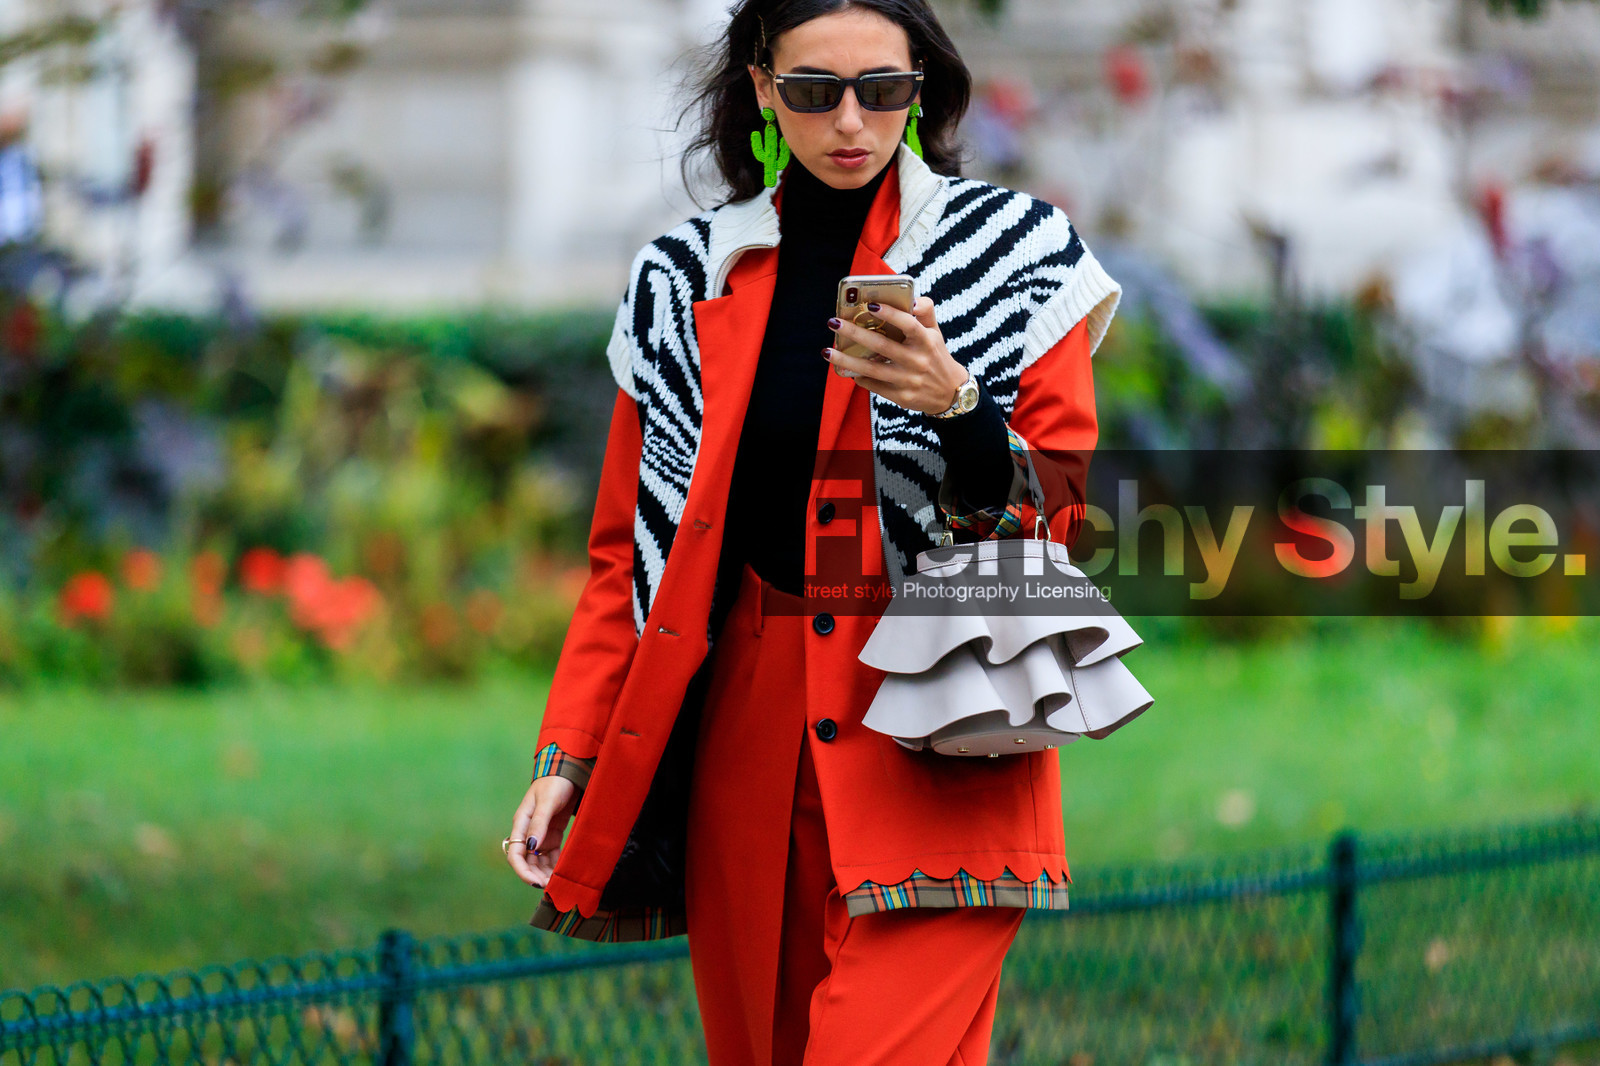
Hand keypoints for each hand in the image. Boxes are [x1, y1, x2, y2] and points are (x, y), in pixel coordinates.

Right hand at [506, 775, 577, 887]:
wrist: (568, 773)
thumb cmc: (554, 783)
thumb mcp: (546, 802)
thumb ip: (539, 824)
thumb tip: (531, 847)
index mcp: (521, 823)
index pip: (515, 854)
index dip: (522, 871)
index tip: (535, 882)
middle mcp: (528, 832)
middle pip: (527, 861)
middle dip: (536, 875)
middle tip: (550, 886)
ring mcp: (540, 835)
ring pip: (538, 861)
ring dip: (545, 873)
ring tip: (556, 883)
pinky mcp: (552, 835)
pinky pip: (551, 855)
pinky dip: (554, 865)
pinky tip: (562, 872)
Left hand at [825, 297, 968, 415]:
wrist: (950, 392)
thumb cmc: (936, 355)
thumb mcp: (935, 332)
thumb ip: (925, 311)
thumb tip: (910, 298)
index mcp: (926, 340)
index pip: (908, 323)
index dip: (890, 314)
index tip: (869, 305)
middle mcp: (918, 360)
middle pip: (883, 346)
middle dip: (855, 333)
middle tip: (834, 322)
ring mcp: (909, 380)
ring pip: (872, 369)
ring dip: (847, 361)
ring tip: (827, 351)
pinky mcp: (901, 396)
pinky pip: (874, 385)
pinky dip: (858, 377)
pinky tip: (845, 370)